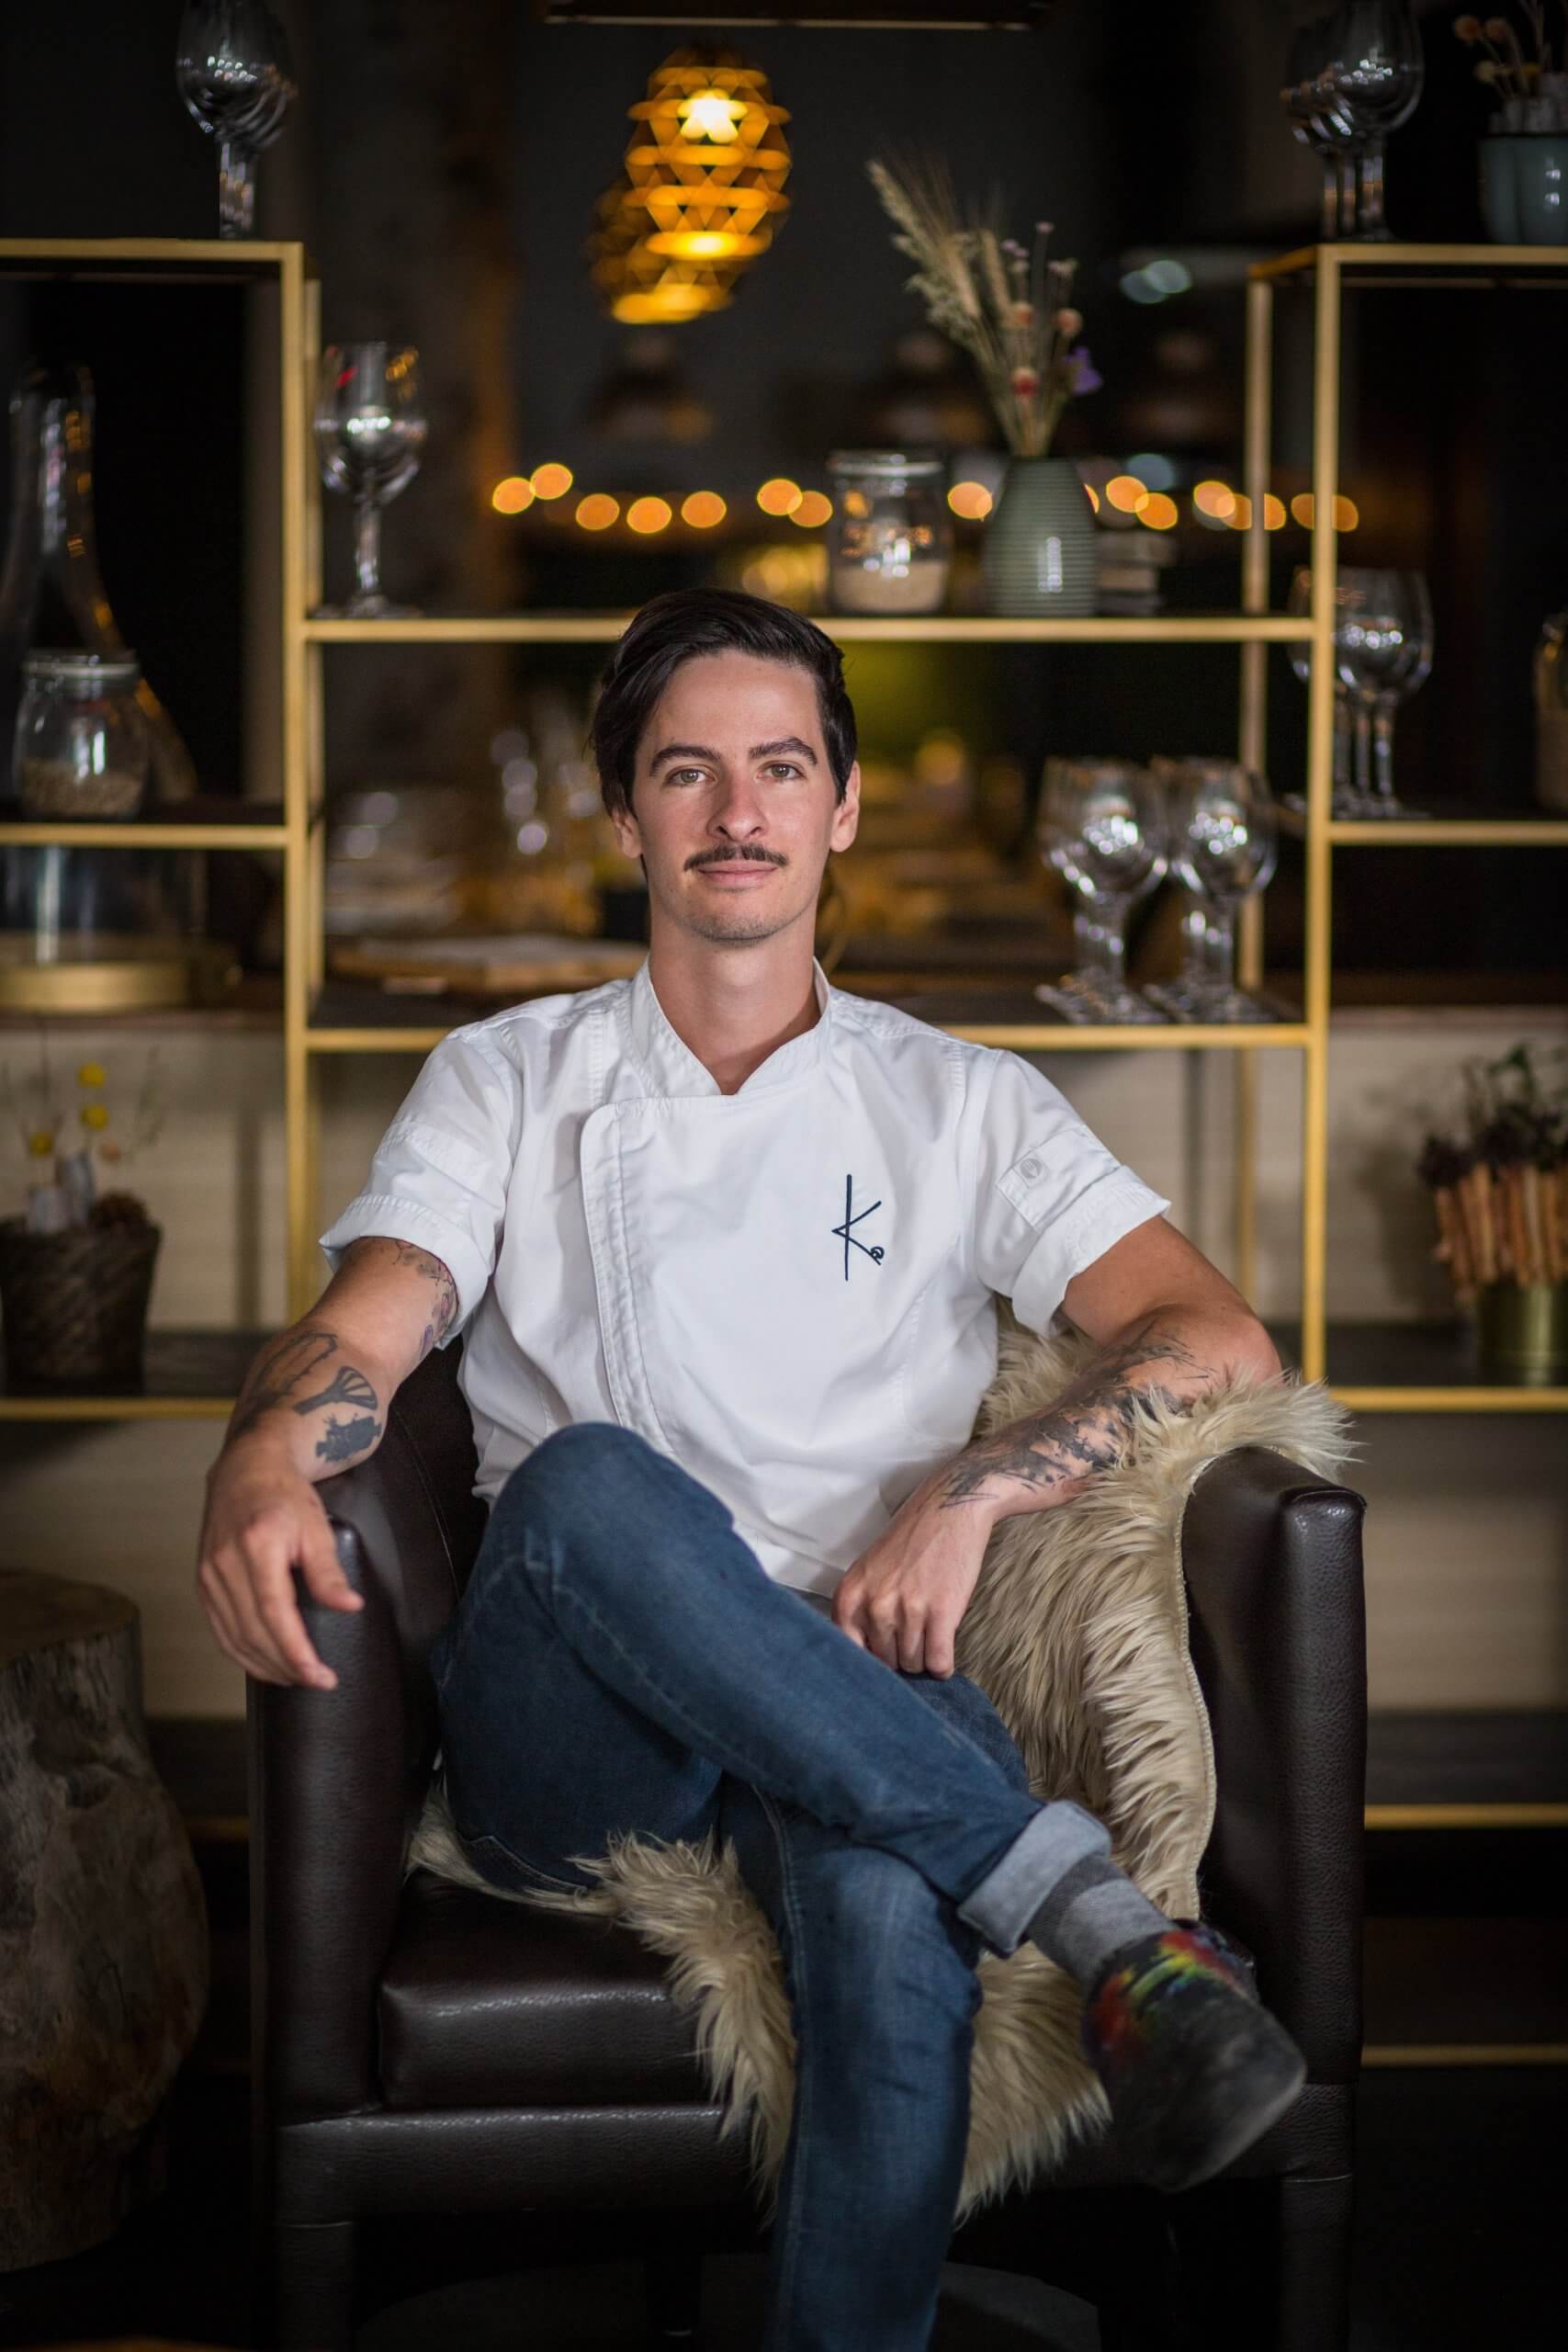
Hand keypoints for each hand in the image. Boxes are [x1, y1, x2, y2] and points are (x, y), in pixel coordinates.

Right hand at [196, 1440, 363, 1689]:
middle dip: (286, 1666)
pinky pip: (220, 1630)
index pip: (274, 1614)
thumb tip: (350, 1607)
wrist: (245, 1469)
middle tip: (317, 1682)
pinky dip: (241, 1654)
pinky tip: (265, 1664)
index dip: (296, 1652)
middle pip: (253, 1633)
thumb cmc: (285, 1496)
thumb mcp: (316, 1526)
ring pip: (233, 1638)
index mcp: (256, 1546)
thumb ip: (329, 1571)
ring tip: (296, 1679)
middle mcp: (224, 1564)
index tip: (320, 1675)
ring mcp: (208, 1575)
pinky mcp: (202, 1583)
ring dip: (265, 1666)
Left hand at [831, 1475, 996, 1678]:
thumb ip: (860, 1611)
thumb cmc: (909, 1541)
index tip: (885, 1655)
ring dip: (923, 1658)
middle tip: (914, 1634)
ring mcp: (908, 1610)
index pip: (850, 1653)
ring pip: (913, 1664)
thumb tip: (867, 1662)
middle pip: (886, 1662)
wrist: (949, 1509)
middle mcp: (874, 1605)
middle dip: (900, 1656)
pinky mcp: (942, 1614)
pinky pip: (938, 1663)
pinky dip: (943, 1666)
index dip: (871, 1659)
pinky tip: (944, 1653)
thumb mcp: (868, 1572)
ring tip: (930, 1634)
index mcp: (849, 1595)